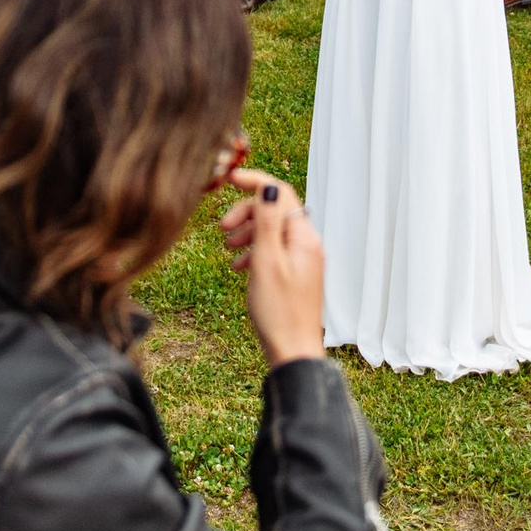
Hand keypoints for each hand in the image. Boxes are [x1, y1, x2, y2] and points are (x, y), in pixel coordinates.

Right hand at [217, 170, 324, 365]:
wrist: (293, 351)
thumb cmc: (279, 312)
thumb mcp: (266, 262)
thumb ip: (267, 223)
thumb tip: (268, 186)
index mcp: (304, 237)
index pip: (281, 193)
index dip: (254, 182)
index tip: (228, 179)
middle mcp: (308, 244)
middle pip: (275, 210)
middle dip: (246, 212)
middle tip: (221, 228)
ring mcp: (303, 260)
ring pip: (272, 231)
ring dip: (248, 232)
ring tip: (227, 247)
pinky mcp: (296, 275)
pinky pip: (274, 251)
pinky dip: (255, 251)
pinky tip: (239, 266)